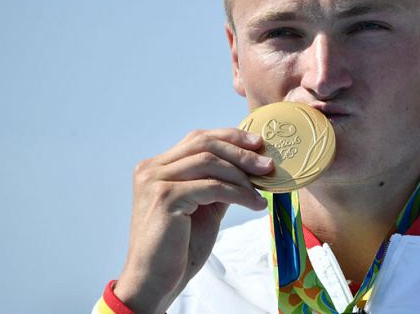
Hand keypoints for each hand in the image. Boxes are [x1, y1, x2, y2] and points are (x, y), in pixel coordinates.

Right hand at [112, 128, 272, 312]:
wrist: (155, 281)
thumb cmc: (178, 248)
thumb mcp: (203, 208)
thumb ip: (218, 185)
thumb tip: (251, 169)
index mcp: (157, 167)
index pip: (198, 139)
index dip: (231, 137)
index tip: (258, 144)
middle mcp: (152, 169)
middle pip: (204, 144)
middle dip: (241, 152)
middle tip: (268, 164)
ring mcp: (155, 181)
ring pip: (210, 162)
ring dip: (242, 174)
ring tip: (263, 189)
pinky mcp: (166, 197)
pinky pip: (212, 187)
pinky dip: (238, 193)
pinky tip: (255, 204)